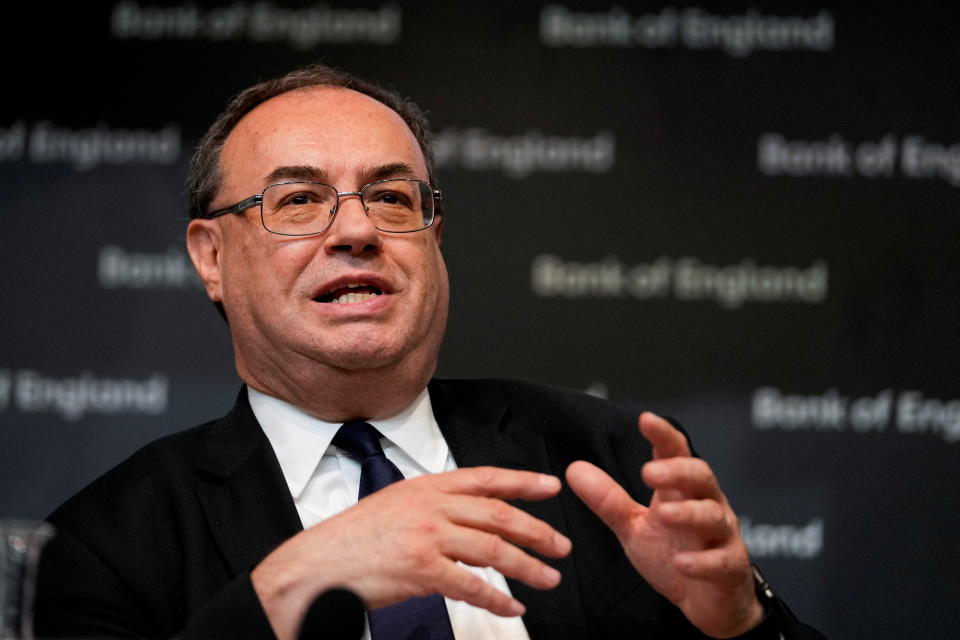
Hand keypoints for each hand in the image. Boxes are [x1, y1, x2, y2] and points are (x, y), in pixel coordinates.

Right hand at [252, 466, 570, 639]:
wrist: (318, 565)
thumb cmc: (353, 539)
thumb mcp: (396, 505)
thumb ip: (433, 507)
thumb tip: (470, 520)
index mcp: (426, 486)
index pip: (486, 478)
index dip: (523, 481)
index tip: (551, 486)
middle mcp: (430, 506)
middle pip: (498, 514)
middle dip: (536, 530)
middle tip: (561, 544)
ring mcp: (427, 536)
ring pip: (492, 549)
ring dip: (527, 566)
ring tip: (548, 578)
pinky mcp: (421, 569)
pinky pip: (471, 585)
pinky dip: (497, 600)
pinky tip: (512, 608)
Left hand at [565, 412, 761, 638]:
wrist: (708, 601)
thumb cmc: (673, 554)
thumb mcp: (634, 527)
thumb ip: (608, 500)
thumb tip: (574, 469)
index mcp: (681, 490)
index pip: (675, 454)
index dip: (663, 436)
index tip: (645, 419)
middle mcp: (706, 504)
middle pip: (700, 476)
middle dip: (677, 471)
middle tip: (649, 472)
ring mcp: (722, 536)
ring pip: (713, 516)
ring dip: (688, 514)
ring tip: (664, 515)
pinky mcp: (731, 567)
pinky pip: (722, 561)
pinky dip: (702, 562)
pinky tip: (682, 563)